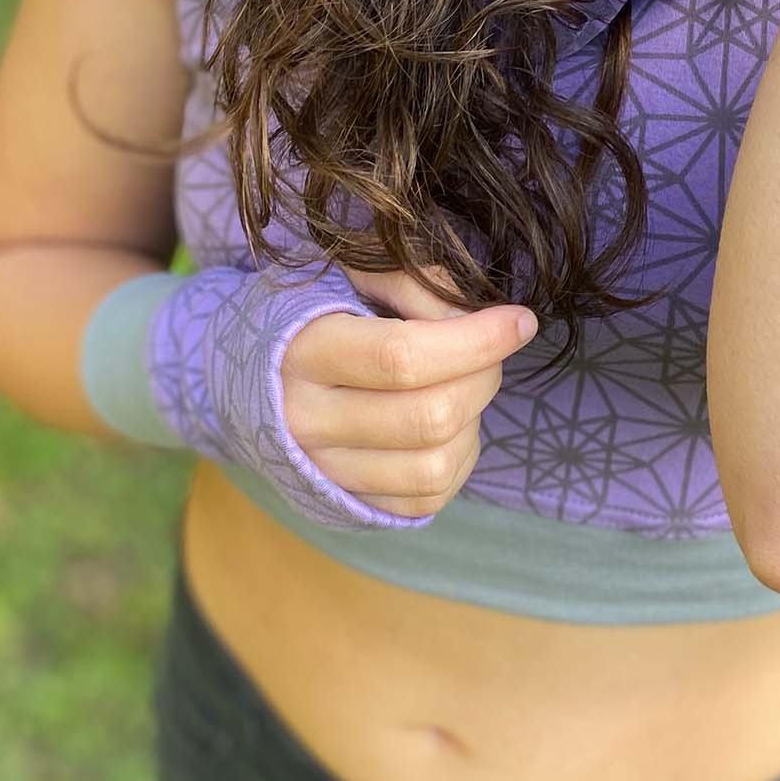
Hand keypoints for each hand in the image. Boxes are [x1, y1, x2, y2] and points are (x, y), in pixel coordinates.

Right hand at [280, 262, 535, 519]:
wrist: (260, 380)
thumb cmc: (317, 315)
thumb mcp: (349, 275)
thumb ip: (410, 280)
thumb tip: (475, 311)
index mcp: (304, 354)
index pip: (402, 357)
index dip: (475, 340)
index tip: (519, 320)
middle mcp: (308, 423)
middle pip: (431, 415)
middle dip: (484, 374)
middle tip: (491, 347)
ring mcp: (328, 472)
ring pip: (436, 463)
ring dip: (473, 418)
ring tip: (463, 382)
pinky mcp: (354, 504)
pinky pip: (431, 495)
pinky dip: (460, 455)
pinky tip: (450, 422)